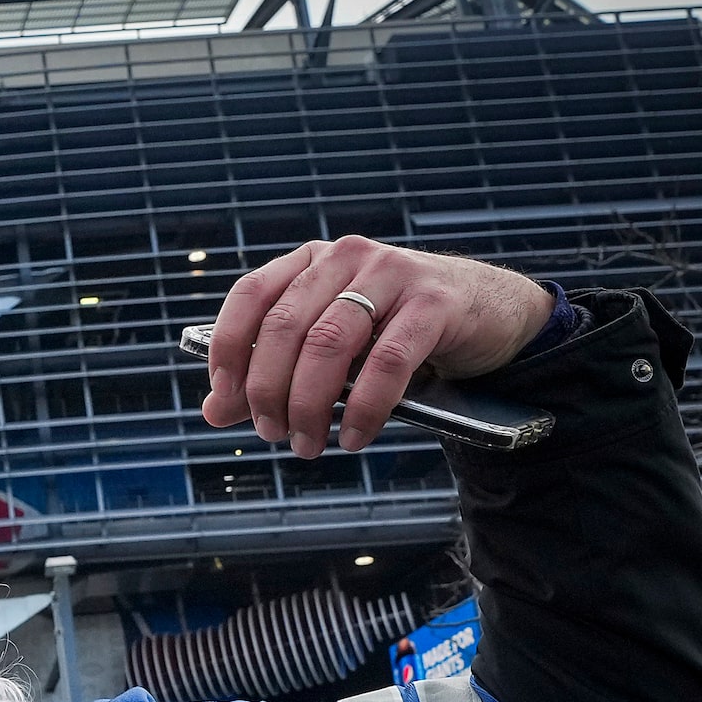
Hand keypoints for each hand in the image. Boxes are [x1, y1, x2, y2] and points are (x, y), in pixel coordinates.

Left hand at [200, 236, 553, 456]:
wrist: (488, 313)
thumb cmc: (395, 332)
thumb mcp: (330, 350)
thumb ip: (271, 374)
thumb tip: (213, 411)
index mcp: (311, 262)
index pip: (251, 296)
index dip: (229, 348)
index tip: (225, 398)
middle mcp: (346, 258)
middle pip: (285, 326)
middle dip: (269, 389)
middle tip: (274, 434)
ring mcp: (392, 273)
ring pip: (329, 343)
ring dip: (310, 404)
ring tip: (309, 444)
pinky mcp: (435, 302)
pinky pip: (387, 361)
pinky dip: (365, 406)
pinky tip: (355, 436)